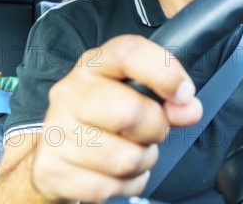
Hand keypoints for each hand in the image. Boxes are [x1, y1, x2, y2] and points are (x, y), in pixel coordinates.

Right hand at [31, 35, 202, 202]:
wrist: (57, 151)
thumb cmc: (105, 115)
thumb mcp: (137, 94)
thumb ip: (169, 97)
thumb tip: (190, 108)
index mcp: (95, 65)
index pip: (128, 54)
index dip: (165, 72)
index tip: (185, 93)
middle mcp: (71, 93)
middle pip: (130, 112)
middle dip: (156, 129)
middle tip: (153, 131)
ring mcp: (57, 132)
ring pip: (125, 159)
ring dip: (142, 161)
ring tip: (133, 151)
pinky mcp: (51, 170)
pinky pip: (110, 187)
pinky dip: (126, 185)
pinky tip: (116, 172)